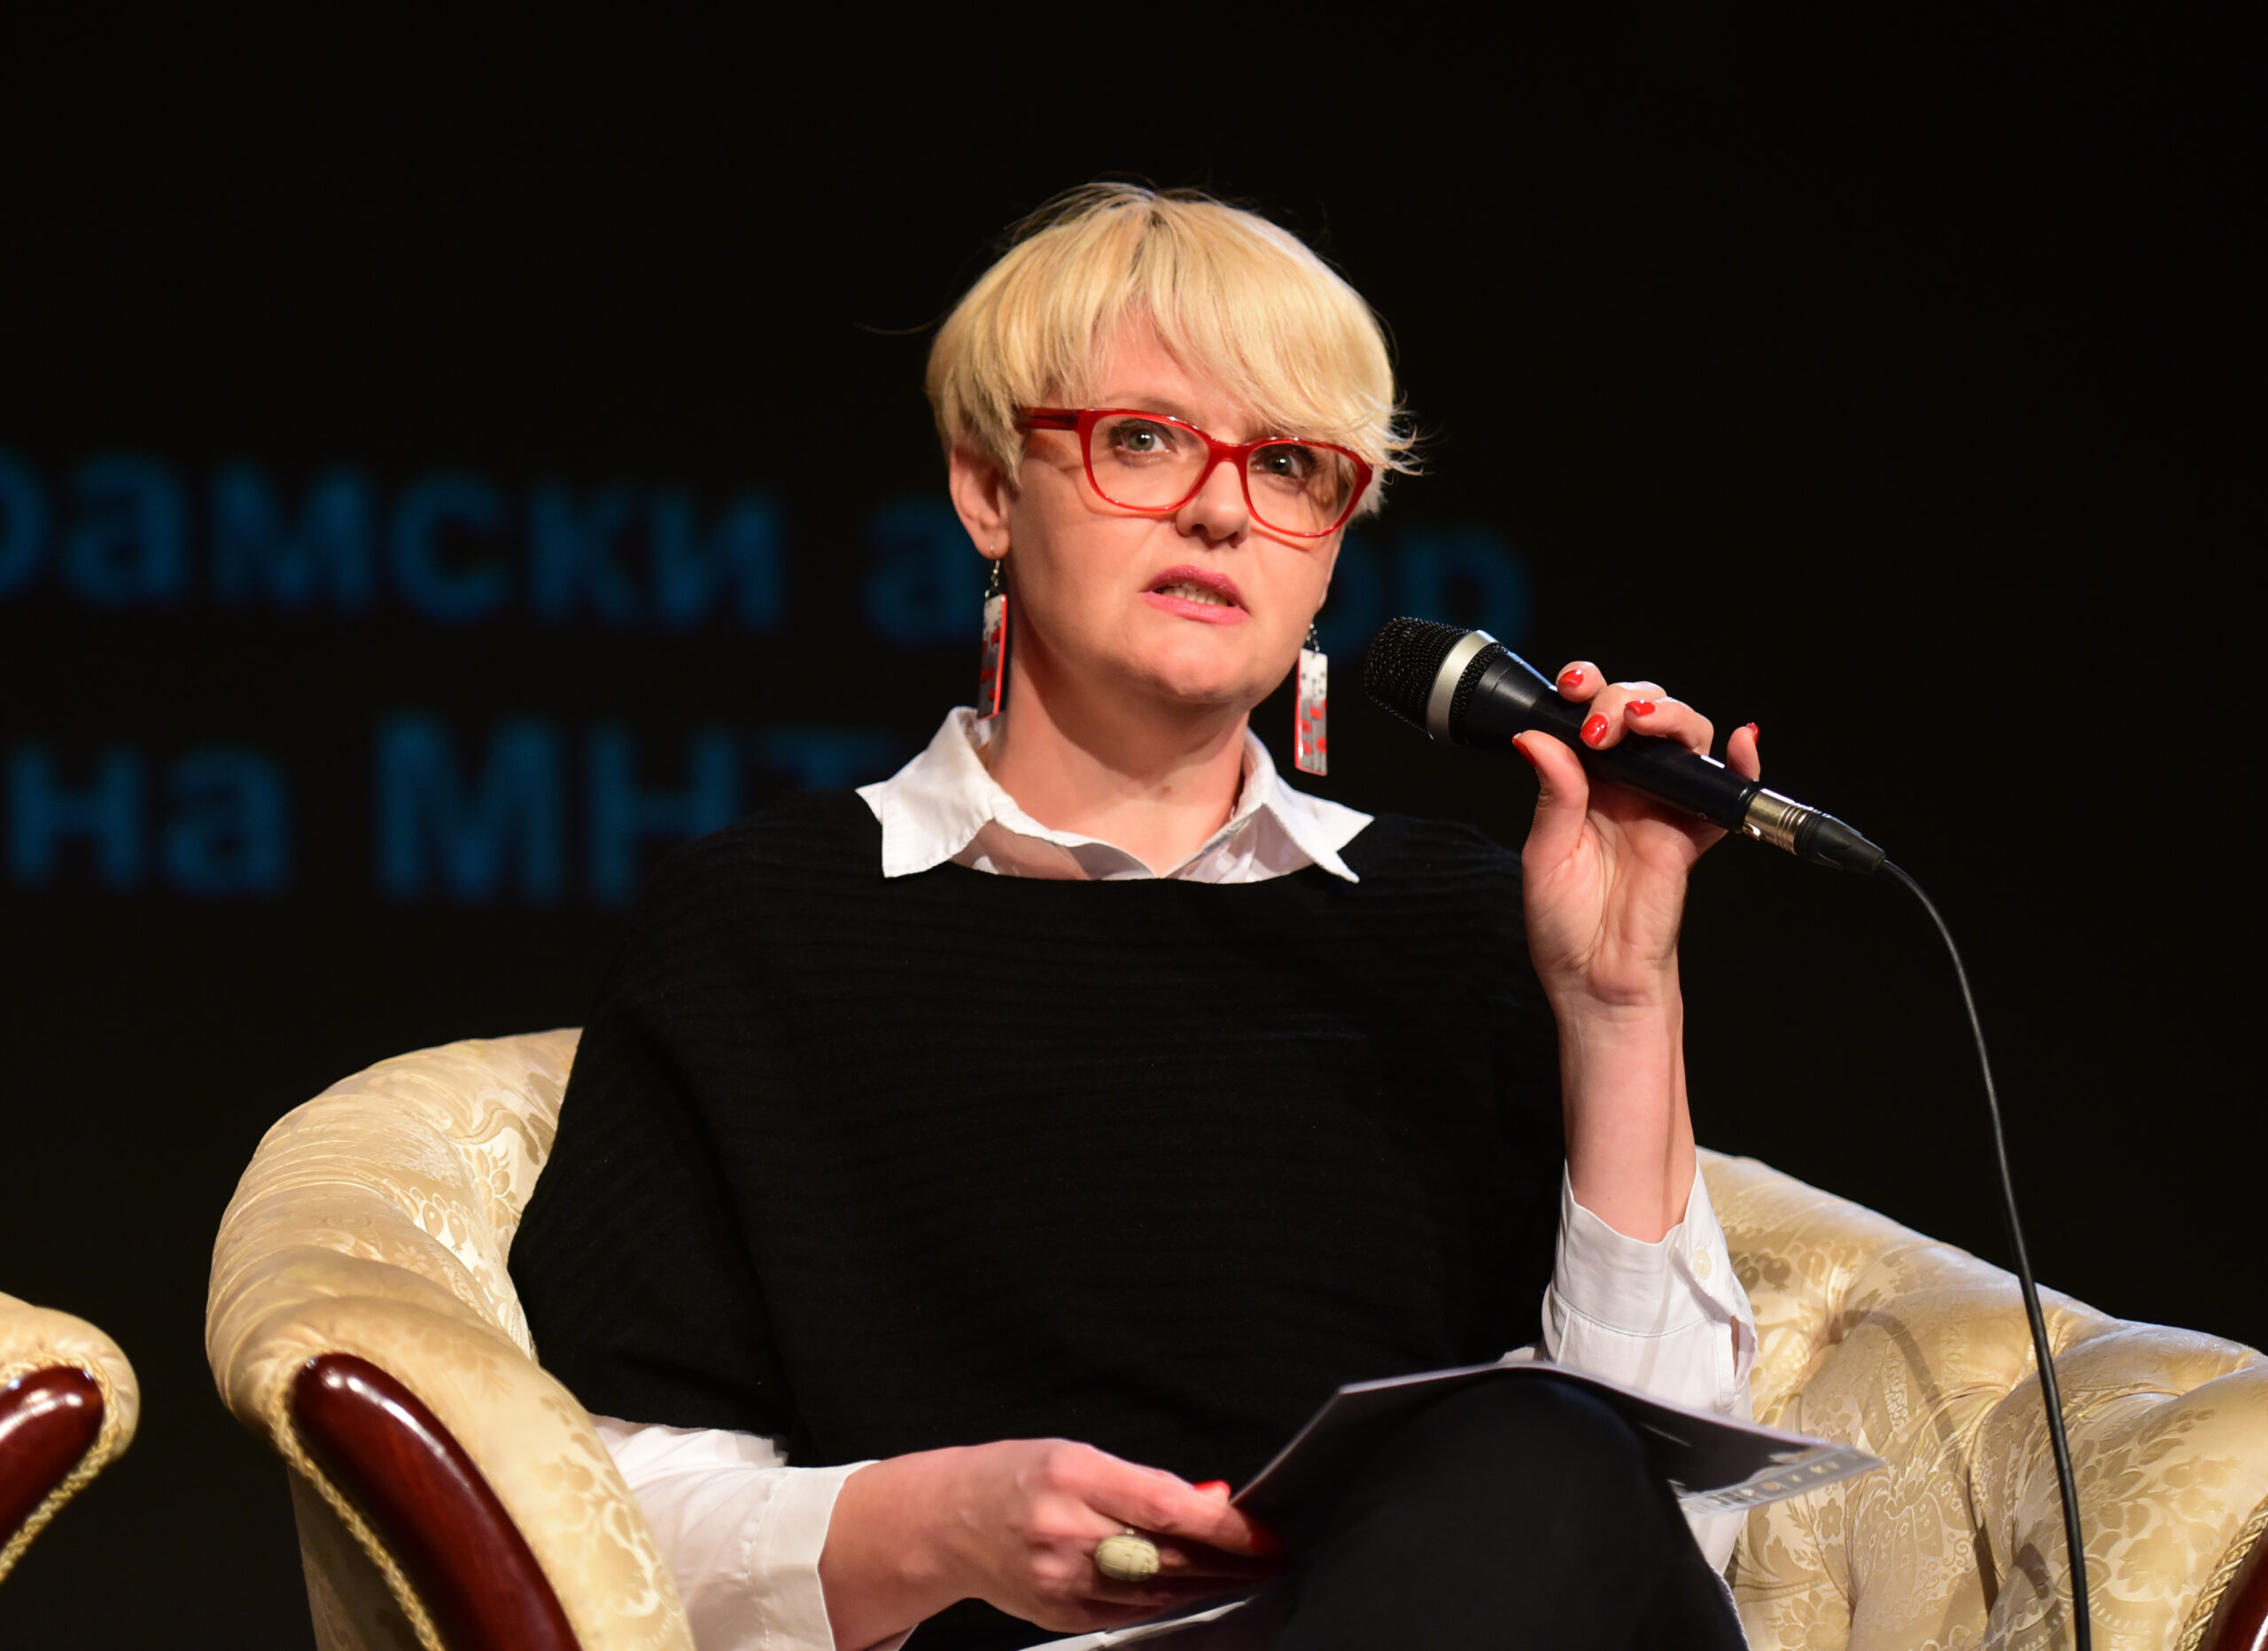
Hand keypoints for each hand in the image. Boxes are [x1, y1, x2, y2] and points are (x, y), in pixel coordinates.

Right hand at [820, 1440, 1278, 1649]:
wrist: (947, 1521)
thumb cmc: (1014, 1477)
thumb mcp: (1079, 1455)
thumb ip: (1145, 1482)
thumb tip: (1209, 1500)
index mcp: (1073, 1475)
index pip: (1167, 1507)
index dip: (1224, 1526)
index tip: (1263, 1533)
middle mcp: (1065, 1529)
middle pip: (1168, 1556)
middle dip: (1228, 1561)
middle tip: (1270, 1558)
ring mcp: (1060, 1578)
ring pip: (1156, 1591)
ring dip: (1209, 1586)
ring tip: (1246, 1576)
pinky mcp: (1059, 1612)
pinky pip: (1130, 1613)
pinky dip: (1169, 1603)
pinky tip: (1196, 1594)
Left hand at [1512, 664, 1760, 1013]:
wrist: (1597, 978)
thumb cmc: (1565, 924)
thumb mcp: (1544, 855)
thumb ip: (1553, 795)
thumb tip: (1539, 738)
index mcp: (1582, 782)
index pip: (1591, 715)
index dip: (1588, 689)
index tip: (1573, 687)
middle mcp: (1625, 785)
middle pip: (1642, 712)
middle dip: (1624, 698)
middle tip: (1603, 725)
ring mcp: (1663, 805)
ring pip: (1683, 738)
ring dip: (1670, 716)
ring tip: (1644, 724)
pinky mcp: (1694, 833)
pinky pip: (1725, 793)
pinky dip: (1741, 764)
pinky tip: (1741, 742)